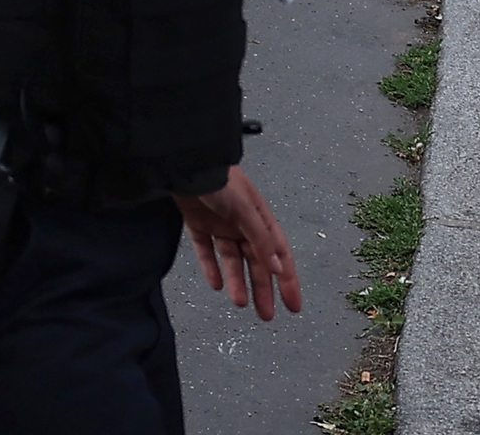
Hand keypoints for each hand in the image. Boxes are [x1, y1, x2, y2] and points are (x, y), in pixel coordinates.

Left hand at [177, 165, 302, 319]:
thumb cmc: (220, 180)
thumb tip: (277, 268)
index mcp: (260, 218)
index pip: (278, 254)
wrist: (185, 163)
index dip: (287, 280)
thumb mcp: (245, 209)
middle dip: (263, 288)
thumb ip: (260, 238)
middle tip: (266, 315)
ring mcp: (220, 224)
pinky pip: (206, 250)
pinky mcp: (198, 224)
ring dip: (237, 281)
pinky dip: (211, 267)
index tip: (293, 306)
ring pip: (232, 259)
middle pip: (256, 262)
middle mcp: (242, 223)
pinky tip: (216, 284)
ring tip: (239, 302)